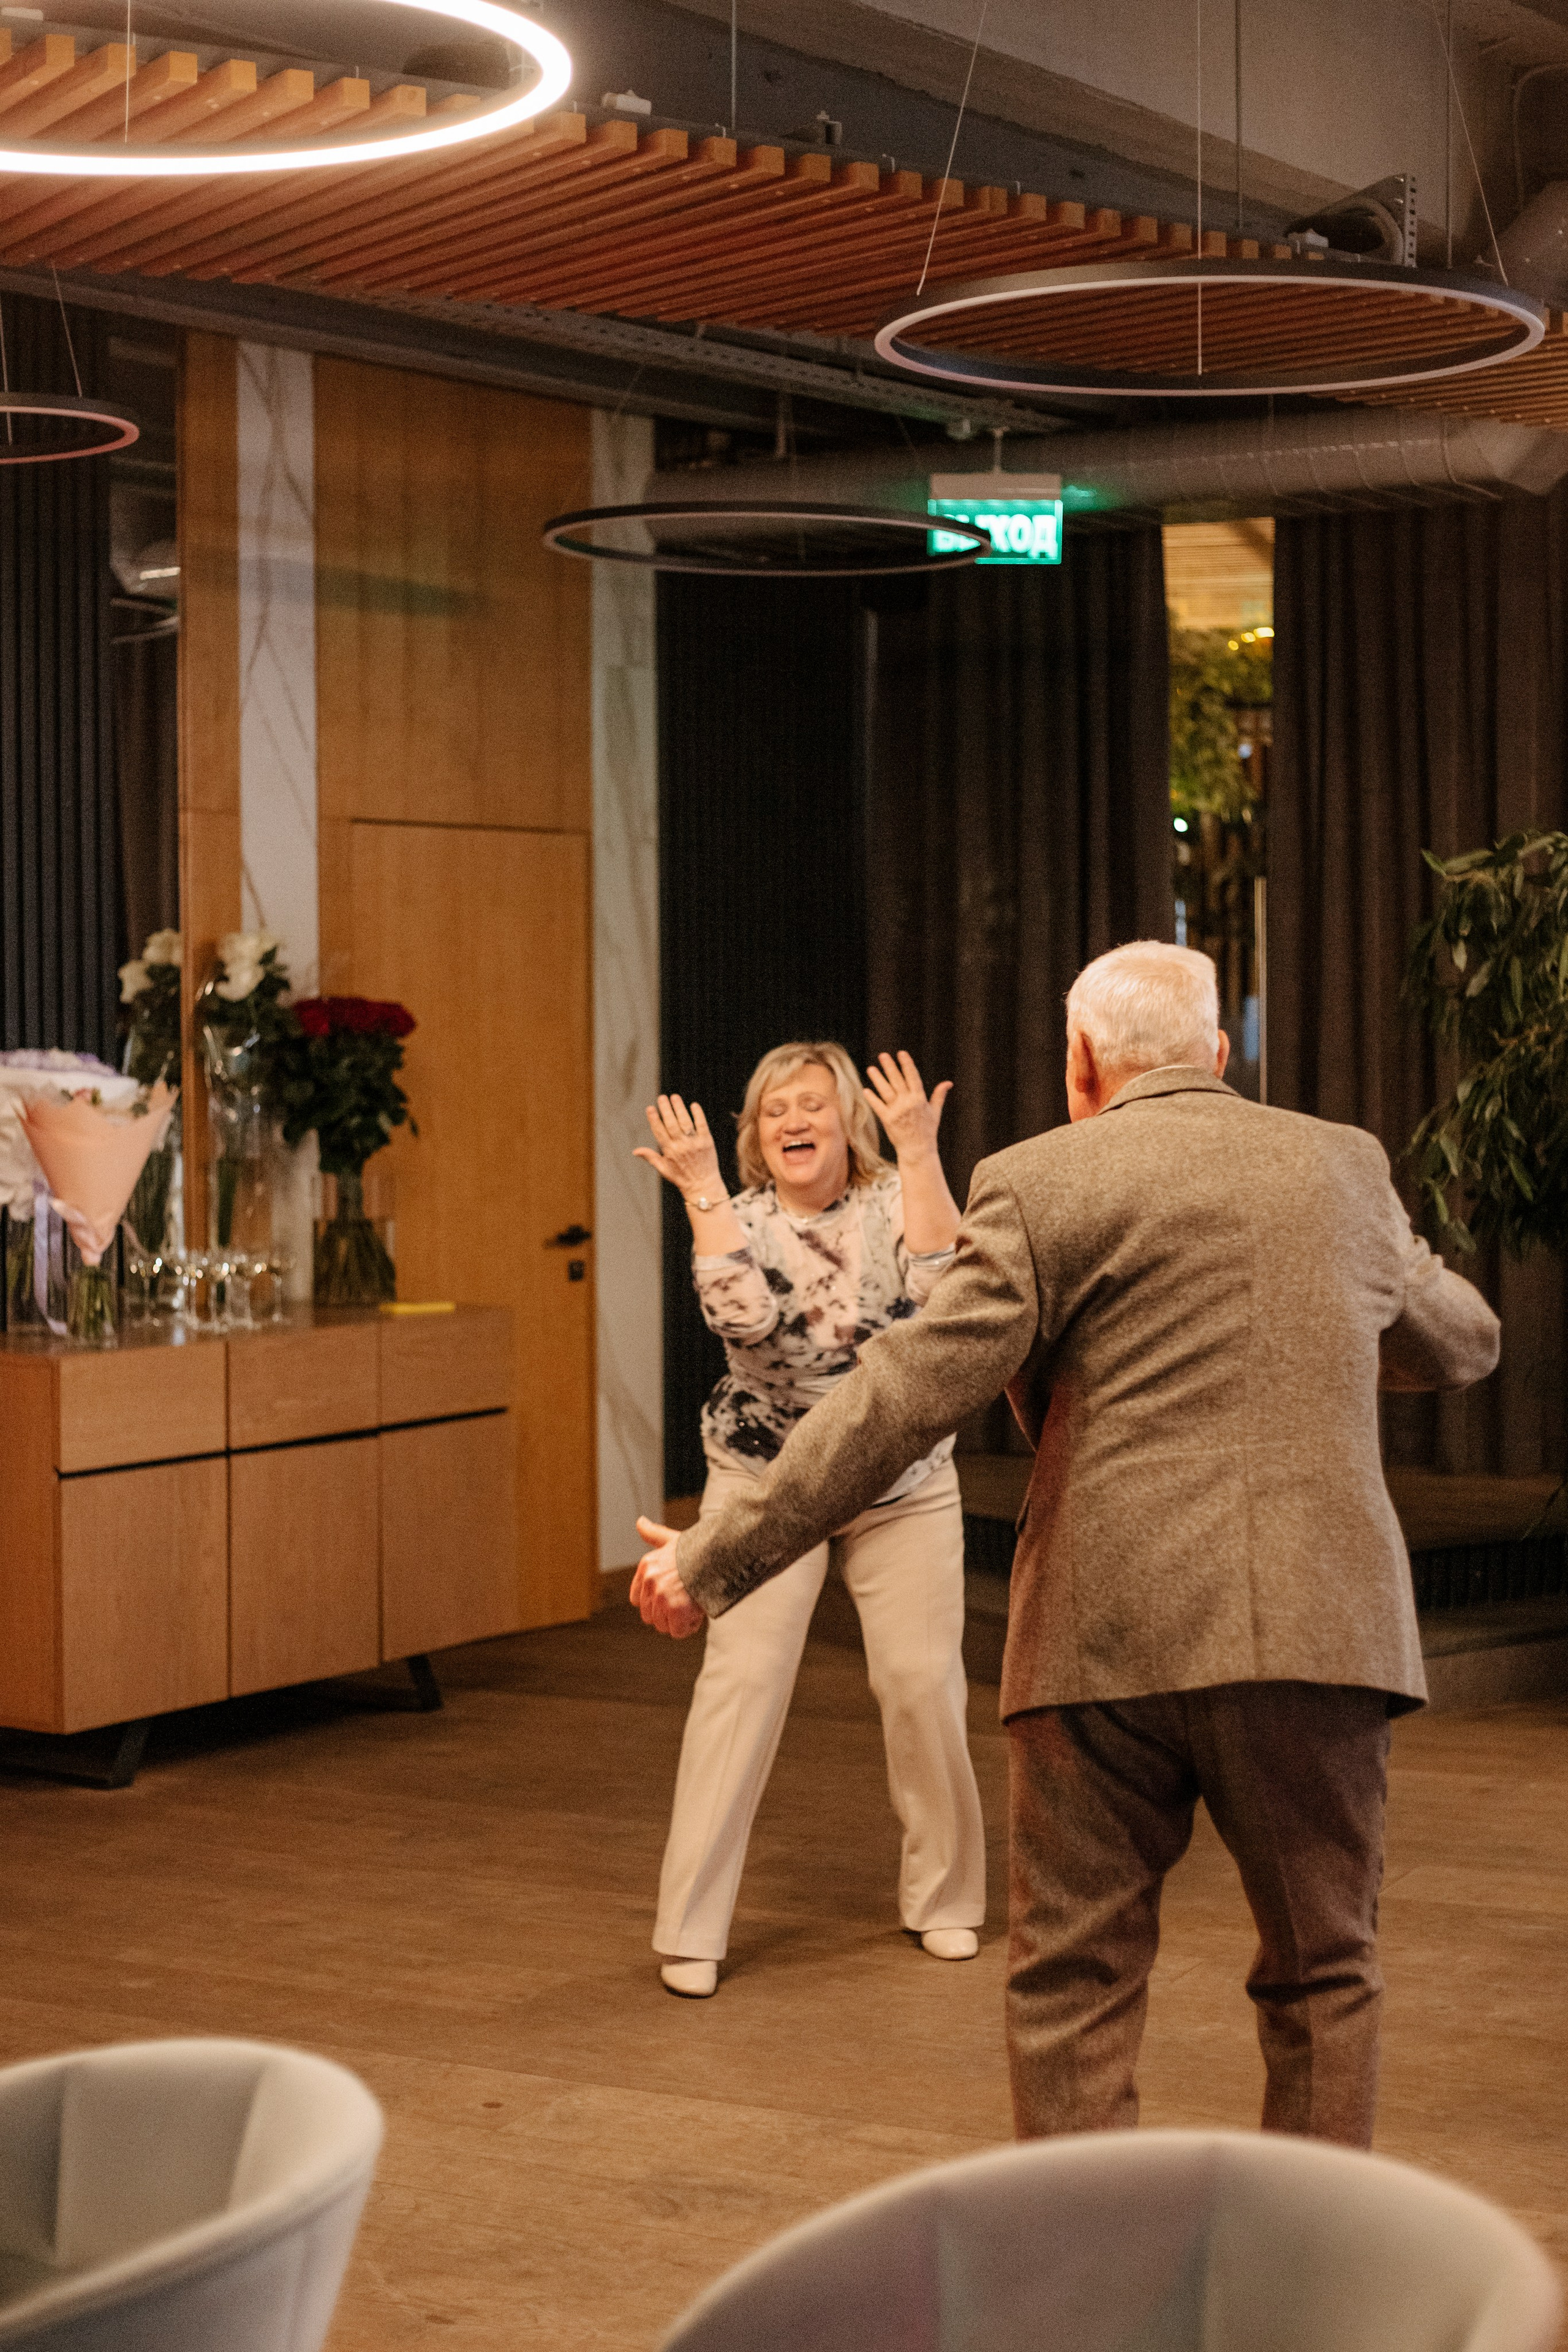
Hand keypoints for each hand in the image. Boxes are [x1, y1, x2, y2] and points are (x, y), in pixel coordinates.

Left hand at [631, 1517, 706, 1637]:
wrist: (721, 1553)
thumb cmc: (699, 1548)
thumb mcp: (672, 1539)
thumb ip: (653, 1534)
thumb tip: (639, 1522)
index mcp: (647, 1566)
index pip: (637, 1599)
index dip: (654, 1602)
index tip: (670, 1598)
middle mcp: (650, 1581)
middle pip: (650, 1616)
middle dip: (667, 1613)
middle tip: (687, 1600)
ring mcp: (662, 1596)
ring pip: (663, 1625)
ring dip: (679, 1620)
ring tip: (694, 1604)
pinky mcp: (676, 1610)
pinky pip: (678, 1631)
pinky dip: (690, 1627)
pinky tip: (699, 1612)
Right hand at [633, 1096, 724, 1200]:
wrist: (703, 1186)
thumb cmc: (682, 1177)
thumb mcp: (664, 1169)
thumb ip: (650, 1157)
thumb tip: (635, 1151)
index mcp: (669, 1151)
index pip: (659, 1131)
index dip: (654, 1119)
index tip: (650, 1108)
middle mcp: (681, 1146)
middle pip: (671, 1124)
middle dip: (665, 1109)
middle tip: (662, 1097)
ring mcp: (694, 1143)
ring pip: (685, 1122)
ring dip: (679, 1108)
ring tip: (674, 1097)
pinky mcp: (706, 1141)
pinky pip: (702, 1125)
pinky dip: (698, 1114)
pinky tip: (693, 1105)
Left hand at [863, 1051, 951, 1162]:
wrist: (918, 1150)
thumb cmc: (927, 1130)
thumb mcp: (935, 1112)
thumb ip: (939, 1095)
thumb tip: (948, 1083)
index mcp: (920, 1099)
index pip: (913, 1077)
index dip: (907, 1064)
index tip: (901, 1053)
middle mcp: (908, 1103)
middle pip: (897, 1080)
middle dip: (890, 1067)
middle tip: (883, 1055)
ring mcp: (897, 1111)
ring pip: (886, 1091)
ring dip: (878, 1079)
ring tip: (871, 1068)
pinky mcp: (888, 1120)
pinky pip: (878, 1106)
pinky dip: (872, 1098)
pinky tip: (866, 1090)